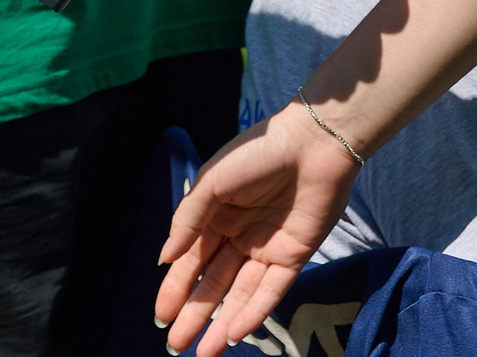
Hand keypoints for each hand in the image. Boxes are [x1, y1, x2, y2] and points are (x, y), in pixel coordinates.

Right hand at [157, 103, 363, 354]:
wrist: (315, 141)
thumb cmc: (259, 151)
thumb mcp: (213, 180)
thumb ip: (188, 220)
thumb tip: (164, 259)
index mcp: (217, 215)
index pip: (191, 261)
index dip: (175, 289)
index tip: (161, 316)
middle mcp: (240, 235)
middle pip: (212, 283)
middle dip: (194, 314)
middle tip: (176, 346)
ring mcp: (268, 247)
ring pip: (240, 294)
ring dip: (222, 323)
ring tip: (203, 354)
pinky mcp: (295, 255)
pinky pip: (272, 290)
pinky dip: (254, 312)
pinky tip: (235, 334)